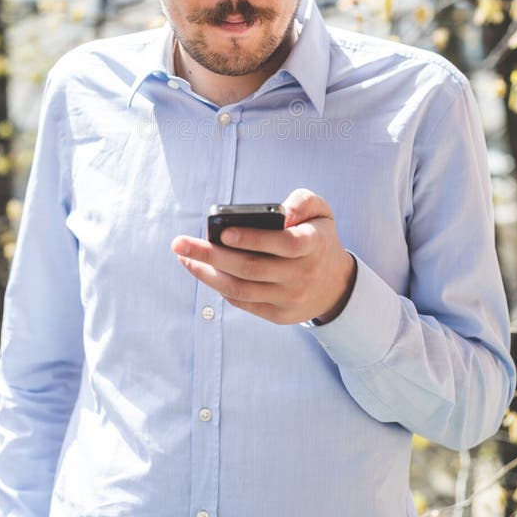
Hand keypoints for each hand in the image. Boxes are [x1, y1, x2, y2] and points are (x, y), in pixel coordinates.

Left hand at [171, 188, 356, 324]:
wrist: (336, 286)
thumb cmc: (319, 238)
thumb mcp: (322, 212)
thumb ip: (304, 201)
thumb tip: (283, 213)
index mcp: (313, 245)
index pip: (284, 244)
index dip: (253, 239)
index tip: (224, 232)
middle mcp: (302, 275)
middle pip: (251, 268)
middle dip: (211, 255)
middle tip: (180, 243)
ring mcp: (289, 298)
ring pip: (241, 288)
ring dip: (207, 274)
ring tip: (184, 257)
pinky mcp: (278, 315)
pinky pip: (243, 302)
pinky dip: (219, 287)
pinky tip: (202, 271)